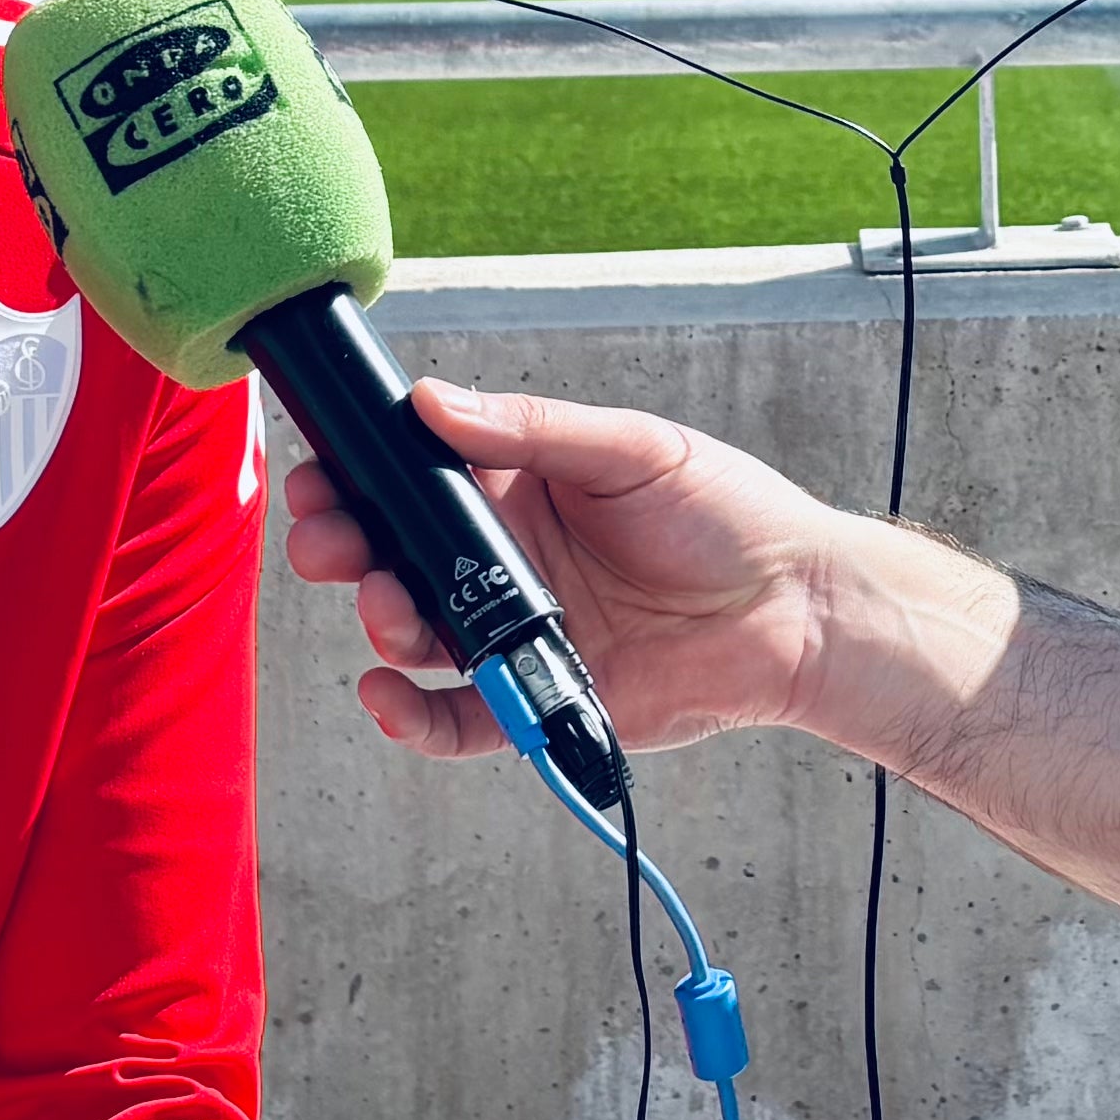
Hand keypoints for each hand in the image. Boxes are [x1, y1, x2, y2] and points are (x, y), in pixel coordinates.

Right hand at [279, 377, 906, 765]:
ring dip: (381, 622)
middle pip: (397, 559)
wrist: (799, 609)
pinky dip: (412, 716)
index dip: (358, 478)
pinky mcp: (540, 698)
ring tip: (385, 607)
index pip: (414, 481)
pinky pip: (457, 718)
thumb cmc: (728, 515)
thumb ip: (533, 431)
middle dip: (346, 550)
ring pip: (418, 636)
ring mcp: (518, 631)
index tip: (320, 474)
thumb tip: (435, 401)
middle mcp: (506, 562)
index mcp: (519, 490)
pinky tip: (386, 694)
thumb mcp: (632, 449)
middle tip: (327, 544)